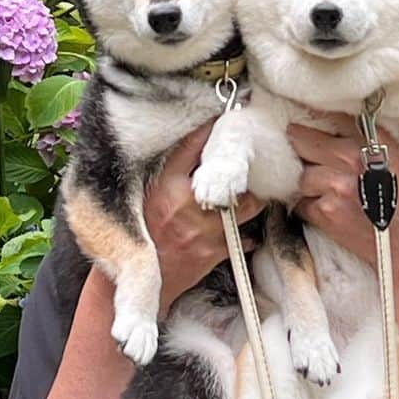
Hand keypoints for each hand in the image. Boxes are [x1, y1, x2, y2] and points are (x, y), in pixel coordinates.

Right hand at [144, 122, 262, 312]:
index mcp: (165, 187)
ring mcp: (202, 229)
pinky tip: (248, 229)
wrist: (141, 282)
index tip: (224, 115)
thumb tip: (194, 150)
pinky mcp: (213, 252)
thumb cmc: (142, 236)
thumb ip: (170, 177)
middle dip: (243, 166)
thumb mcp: (148, 198)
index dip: (210, 129)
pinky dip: (248, 233)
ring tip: (257, 192)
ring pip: (244, 206)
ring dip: (254, 200)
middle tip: (255, 156)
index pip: (191, 147)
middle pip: (227, 176)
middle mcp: (185, 204)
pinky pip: (243, 237)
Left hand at [290, 116, 398, 272]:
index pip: (332, 115)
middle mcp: (350, 159)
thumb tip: (355, 118)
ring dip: (307, 178)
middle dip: (300, 142)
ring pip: (301, 174)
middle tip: (300, 143)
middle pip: (303, 139)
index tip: (307, 113)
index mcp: (373, 140)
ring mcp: (335, 187)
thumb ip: (380, 136)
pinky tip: (324, 205)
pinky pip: (301, 202)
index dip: (317, 114)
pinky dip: (308, 204)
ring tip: (319, 182)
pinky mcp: (326, 214)